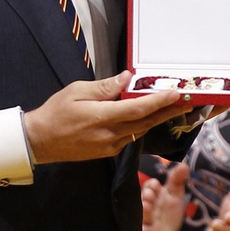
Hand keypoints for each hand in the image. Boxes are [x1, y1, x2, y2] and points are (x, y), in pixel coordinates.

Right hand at [24, 71, 192, 164]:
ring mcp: (110, 146)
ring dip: (159, 118)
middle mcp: (111, 135)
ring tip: (176, 106)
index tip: (177, 93)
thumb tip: (127, 79)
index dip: (160, 101)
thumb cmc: (55, 113)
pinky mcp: (108, 151)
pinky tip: (150, 116)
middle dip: (170, 111)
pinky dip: (143, 125)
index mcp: (102, 118)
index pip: (138, 109)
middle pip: (147, 122)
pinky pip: (131, 136)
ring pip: (141, 130)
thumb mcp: (76, 92)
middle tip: (190, 100)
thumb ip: (104, 87)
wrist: (39, 142)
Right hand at [141, 161, 188, 230]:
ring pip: (141, 212)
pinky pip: (142, 230)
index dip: (152, 185)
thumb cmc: (167, 218)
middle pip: (144, 197)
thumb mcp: (175, 198)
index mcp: (155, 196)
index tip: (156, 186)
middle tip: (151, 195)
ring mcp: (144, 220)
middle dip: (148, 194)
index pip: (150, 186)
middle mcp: (148, 206)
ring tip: (148, 206)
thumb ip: (177, 180)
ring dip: (144, 208)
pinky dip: (143, 227)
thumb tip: (184, 164)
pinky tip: (145, 226)